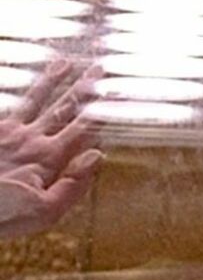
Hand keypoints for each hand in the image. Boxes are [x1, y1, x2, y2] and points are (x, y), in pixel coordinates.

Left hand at [0, 59, 102, 238]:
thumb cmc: (4, 215)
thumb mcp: (46, 212)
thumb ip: (73, 185)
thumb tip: (97, 155)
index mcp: (47, 158)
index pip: (82, 129)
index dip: (100, 111)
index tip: (114, 93)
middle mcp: (28, 137)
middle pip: (61, 108)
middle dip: (82, 88)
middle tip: (97, 69)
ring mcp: (6, 131)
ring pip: (33, 100)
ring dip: (50, 80)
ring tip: (63, 63)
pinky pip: (7, 104)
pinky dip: (16, 91)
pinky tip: (19, 81)